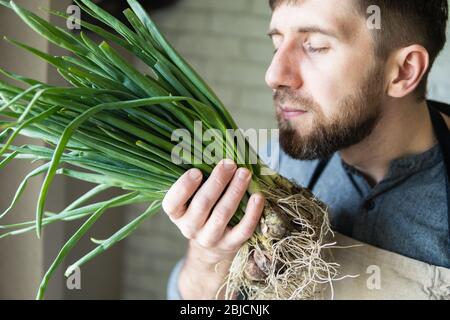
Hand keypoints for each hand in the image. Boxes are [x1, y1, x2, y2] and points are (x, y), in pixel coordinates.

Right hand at [162, 159, 264, 298]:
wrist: (210, 248)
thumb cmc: (201, 210)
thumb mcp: (191, 198)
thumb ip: (197, 179)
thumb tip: (212, 148)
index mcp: (176, 214)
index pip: (172, 203)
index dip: (183, 187)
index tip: (196, 171)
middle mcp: (190, 228)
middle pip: (202, 204)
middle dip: (217, 182)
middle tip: (229, 163)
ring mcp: (210, 238)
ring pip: (223, 214)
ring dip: (235, 191)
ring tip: (245, 173)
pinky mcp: (230, 244)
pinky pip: (243, 230)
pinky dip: (252, 213)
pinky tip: (258, 197)